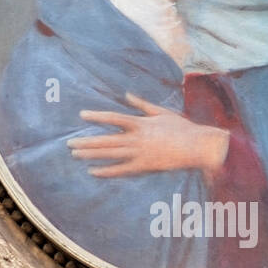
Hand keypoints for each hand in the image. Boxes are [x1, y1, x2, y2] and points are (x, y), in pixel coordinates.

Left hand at [67, 94, 229, 176]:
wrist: (198, 146)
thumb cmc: (183, 128)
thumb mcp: (161, 112)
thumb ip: (142, 105)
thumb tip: (127, 96)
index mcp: (141, 123)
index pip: (114, 118)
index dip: (97, 116)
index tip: (82, 115)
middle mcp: (137, 138)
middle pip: (107, 139)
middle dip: (87, 141)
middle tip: (69, 143)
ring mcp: (140, 153)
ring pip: (111, 154)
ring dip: (92, 154)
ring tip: (75, 154)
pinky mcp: (145, 167)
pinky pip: (122, 170)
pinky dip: (107, 171)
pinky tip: (93, 171)